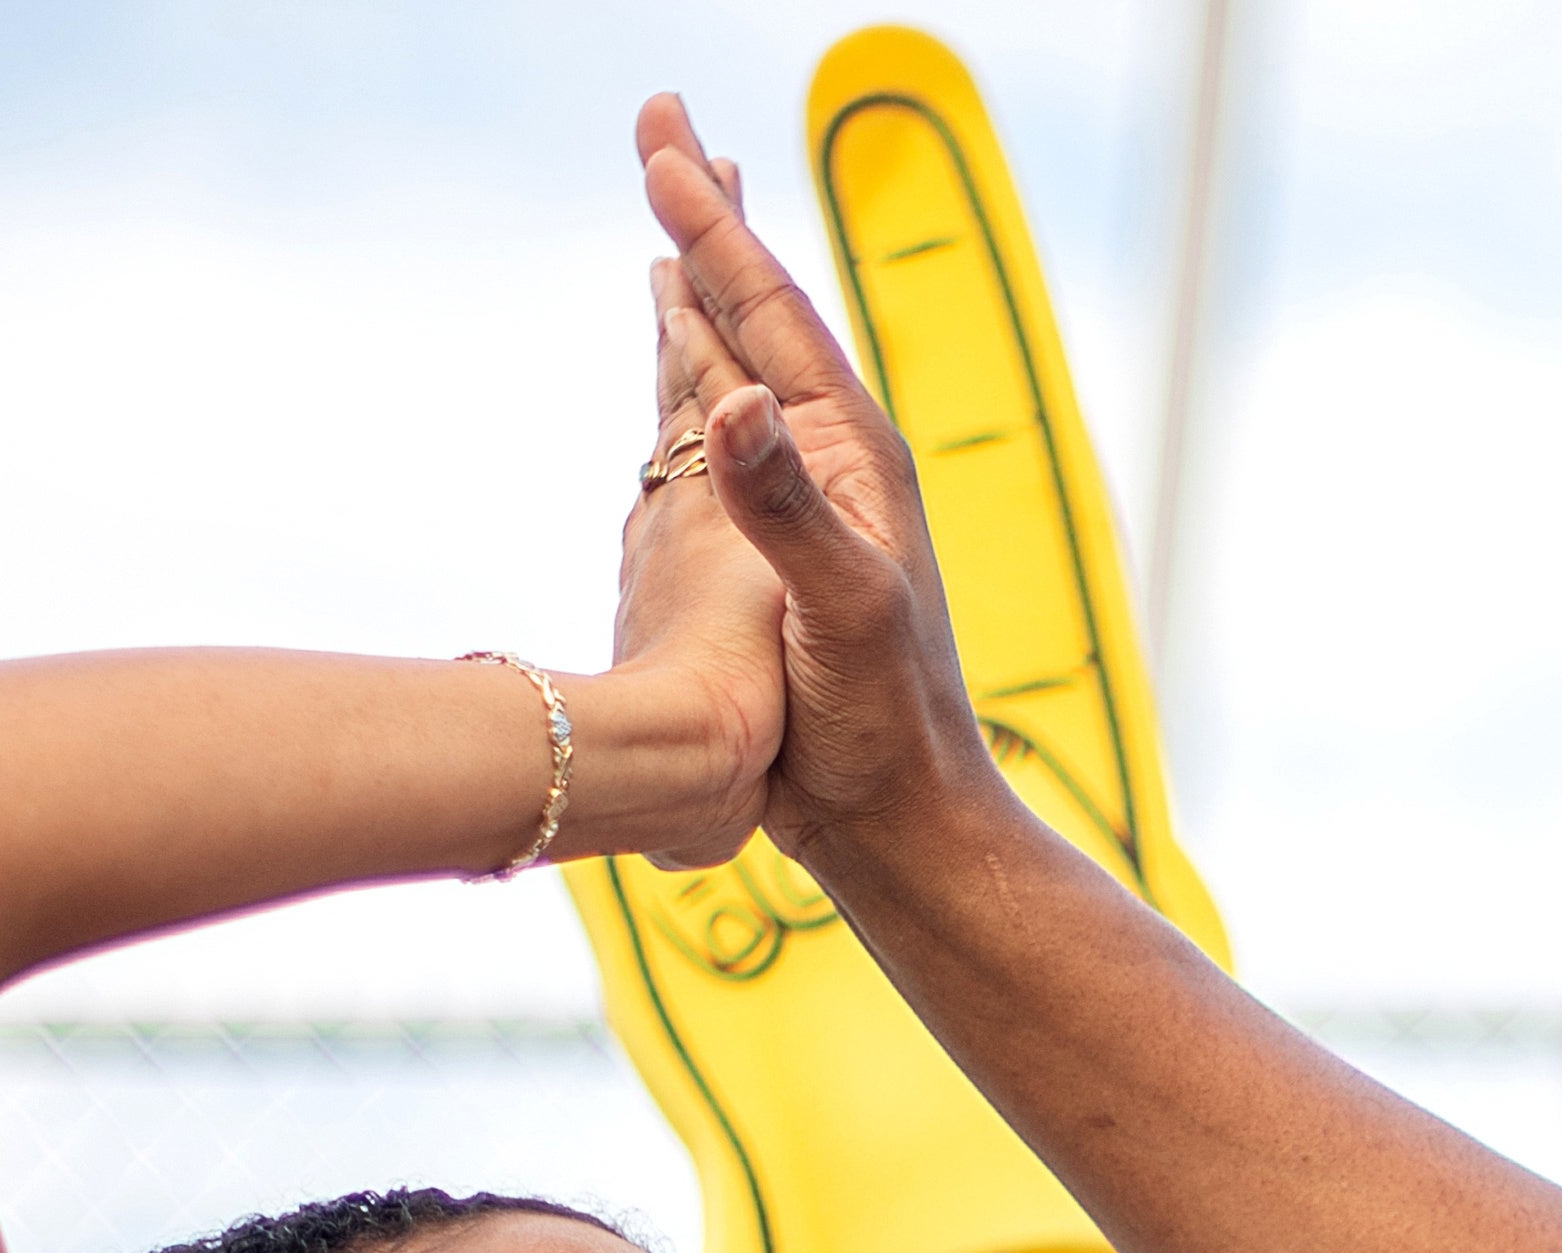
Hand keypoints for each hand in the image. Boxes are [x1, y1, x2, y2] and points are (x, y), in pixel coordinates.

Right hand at [630, 95, 1002, 876]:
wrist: (901, 819)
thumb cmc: (884, 728)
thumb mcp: (842, 611)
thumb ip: (789, 509)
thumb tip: (738, 402)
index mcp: (853, 459)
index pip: (772, 316)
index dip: (713, 231)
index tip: (660, 153)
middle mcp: (833, 465)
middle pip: (760, 313)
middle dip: (706, 221)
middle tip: (661, 125)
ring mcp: (805, 503)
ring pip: (740, 364)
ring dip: (702, 289)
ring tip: (671, 225)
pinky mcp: (775, 548)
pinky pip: (721, 433)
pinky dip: (696, 377)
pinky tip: (687, 372)